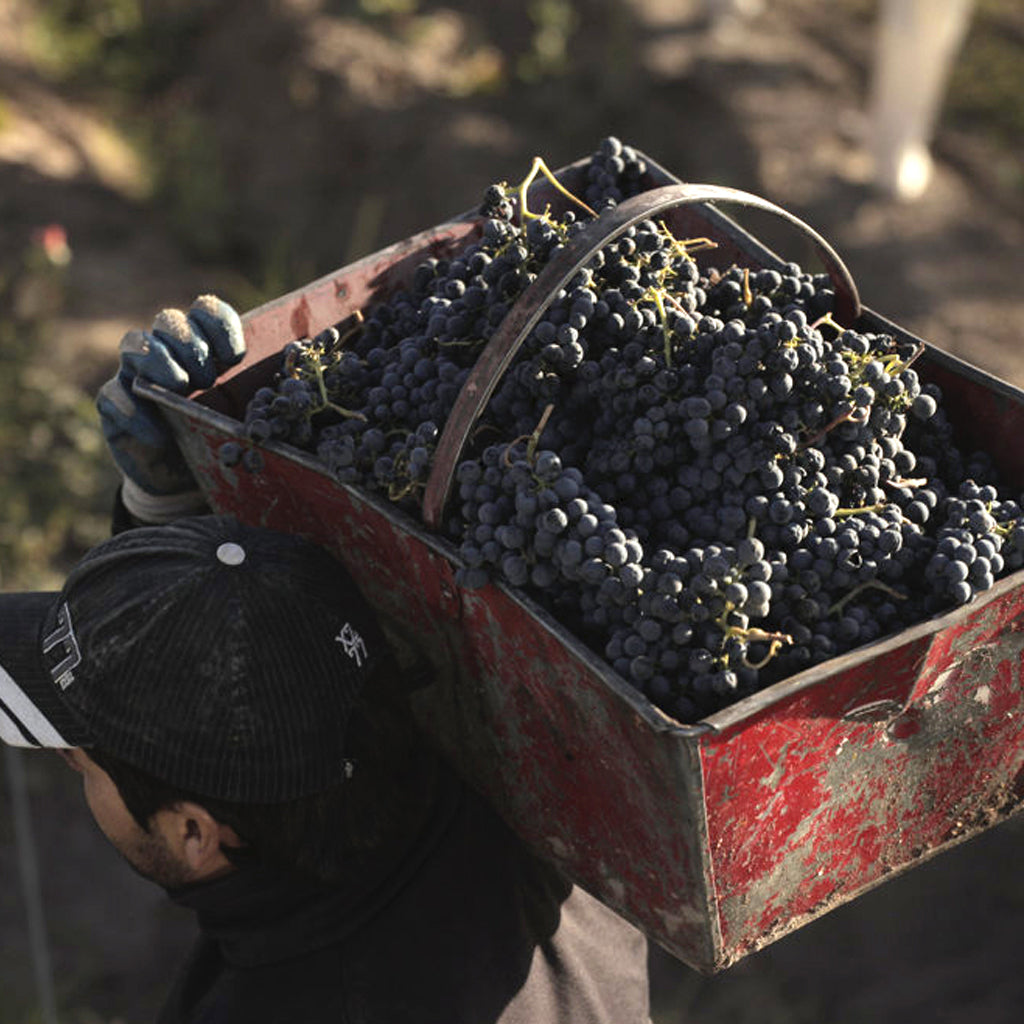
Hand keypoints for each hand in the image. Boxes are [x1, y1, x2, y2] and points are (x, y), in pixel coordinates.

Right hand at [97, 294, 244, 520]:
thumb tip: (293, 389)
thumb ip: (260, 396)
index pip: (206, 311)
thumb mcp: (244, 417)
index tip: (236, 356)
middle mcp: (168, 352)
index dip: (218, 323)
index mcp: (204, 347)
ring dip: (159, 362)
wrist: (187, 480)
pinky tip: (158, 434)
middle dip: (190, 345)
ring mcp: (138, 375)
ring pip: (135, 344)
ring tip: (179, 390)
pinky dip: (134, 412)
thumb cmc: (221, 438)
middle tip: (207, 379)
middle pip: (169, 321)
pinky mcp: (115, 405)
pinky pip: (112, 395)